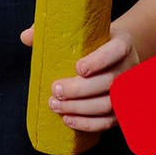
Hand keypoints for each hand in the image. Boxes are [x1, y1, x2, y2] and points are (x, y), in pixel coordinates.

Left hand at [21, 19, 135, 140]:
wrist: (120, 55)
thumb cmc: (95, 42)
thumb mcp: (82, 31)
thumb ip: (54, 31)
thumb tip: (26, 36)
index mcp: (122, 44)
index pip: (116, 51)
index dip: (99, 61)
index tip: (78, 68)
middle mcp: (129, 67)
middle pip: (110, 81)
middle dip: (80, 90)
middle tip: (56, 90)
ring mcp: (129, 90)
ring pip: (109, 104)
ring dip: (80, 108)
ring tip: (55, 106)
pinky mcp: (123, 108)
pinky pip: (109, 121)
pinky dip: (88, 123)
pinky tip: (68, 119)